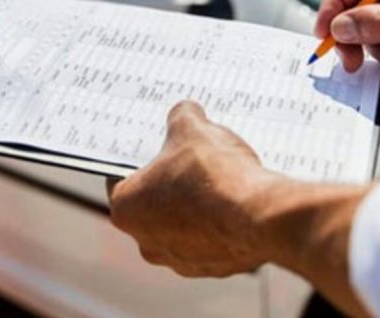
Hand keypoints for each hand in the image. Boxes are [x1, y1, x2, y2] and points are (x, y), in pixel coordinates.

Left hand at [108, 101, 372, 315]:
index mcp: (126, 209)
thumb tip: (185, 112)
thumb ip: (182, 116)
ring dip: (196, 205)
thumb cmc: (214, 175)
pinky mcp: (213, 268)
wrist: (260, 216)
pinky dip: (220, 223)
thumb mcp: (192, 128)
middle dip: (170, 183)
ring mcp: (180, 261)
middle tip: (190, 160)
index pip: (119, 179)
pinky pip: (211, 240)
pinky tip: (236, 201)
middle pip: (152, 204)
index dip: (139, 160)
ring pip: (182, 225)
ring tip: (218, 180)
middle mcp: (146, 242)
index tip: (155, 148)